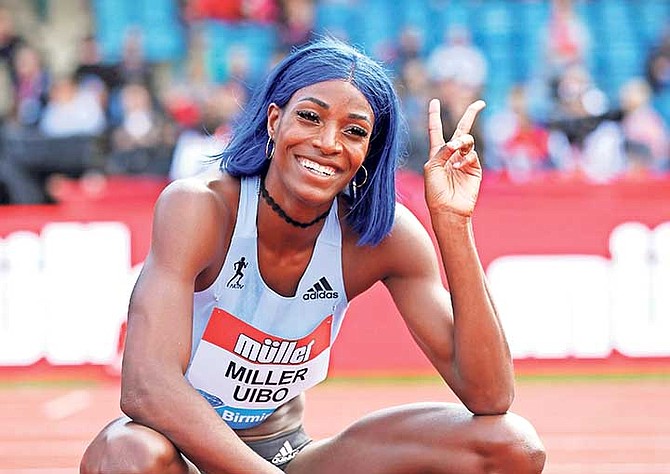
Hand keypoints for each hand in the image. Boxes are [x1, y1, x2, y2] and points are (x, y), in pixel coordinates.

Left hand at [424, 98, 485, 216]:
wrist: (447, 209)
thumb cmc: (435, 191)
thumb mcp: (431, 168)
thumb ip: (442, 151)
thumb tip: (456, 142)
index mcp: (436, 154)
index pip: (435, 130)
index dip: (434, 116)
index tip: (434, 101)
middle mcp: (451, 155)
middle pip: (461, 130)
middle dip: (471, 116)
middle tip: (479, 104)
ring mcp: (464, 161)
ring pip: (467, 140)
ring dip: (462, 140)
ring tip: (457, 147)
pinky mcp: (474, 168)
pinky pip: (472, 154)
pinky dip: (466, 157)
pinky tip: (460, 166)